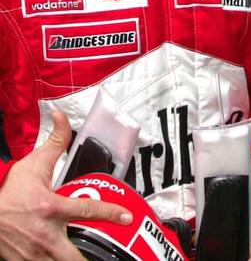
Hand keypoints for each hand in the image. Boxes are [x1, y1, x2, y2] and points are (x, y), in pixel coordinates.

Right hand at [0, 111, 131, 260]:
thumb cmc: (9, 192)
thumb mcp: (34, 164)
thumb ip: (55, 142)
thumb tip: (61, 115)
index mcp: (51, 209)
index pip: (88, 210)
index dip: (111, 213)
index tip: (127, 217)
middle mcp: (45, 235)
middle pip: (74, 258)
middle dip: (88, 260)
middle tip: (105, 255)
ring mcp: (34, 255)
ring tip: (86, 258)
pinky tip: (59, 259)